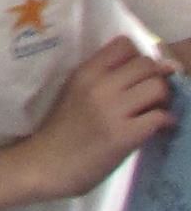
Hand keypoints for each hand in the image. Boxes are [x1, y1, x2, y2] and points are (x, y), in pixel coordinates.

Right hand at [27, 36, 176, 198]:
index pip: (124, 45)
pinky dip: (165, 122)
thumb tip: (146, 71)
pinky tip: (155, 129)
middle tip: (148, 97)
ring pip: (158, 87)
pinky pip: (161, 117)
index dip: (136, 58)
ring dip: (163, 100)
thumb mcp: (73, 93)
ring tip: (152, 111)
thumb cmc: (60, 130)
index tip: (133, 75)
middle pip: (148, 64)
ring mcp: (112, 111)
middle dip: (154, 79)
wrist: (44, 165)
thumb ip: (102, 80)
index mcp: (84, 73)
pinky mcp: (124, 135)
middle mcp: (99, 86)